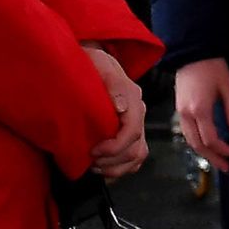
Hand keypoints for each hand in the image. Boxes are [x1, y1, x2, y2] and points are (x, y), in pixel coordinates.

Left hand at [83, 47, 147, 179]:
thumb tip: (121, 107)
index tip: (93, 151)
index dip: (114, 147)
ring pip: (137, 156)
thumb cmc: (91, 62)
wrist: (91, 60)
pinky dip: (121, 168)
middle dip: (113, 161)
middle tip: (90, 163)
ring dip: (116, 168)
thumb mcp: (99, 64)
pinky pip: (134, 157)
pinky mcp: (130, 131)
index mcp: (132, 98)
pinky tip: (104, 168)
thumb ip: (112, 83)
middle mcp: (137, 112)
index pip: (133, 131)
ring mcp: (135, 122)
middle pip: (136, 148)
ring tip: (95, 167)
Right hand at [175, 58, 228, 174]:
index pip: (211, 140)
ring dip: (204, 153)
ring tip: (219, 160)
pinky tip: (208, 145)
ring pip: (190, 141)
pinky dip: (197, 142)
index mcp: (199, 109)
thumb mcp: (228, 87)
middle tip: (228, 167)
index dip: (224, 150)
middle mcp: (186, 114)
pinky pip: (187, 133)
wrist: (193, 52)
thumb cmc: (213, 66)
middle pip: (198, 145)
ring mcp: (180, 112)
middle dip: (213, 158)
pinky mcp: (179, 109)